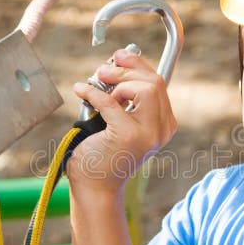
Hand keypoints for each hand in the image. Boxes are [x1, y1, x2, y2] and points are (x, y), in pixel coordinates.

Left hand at [67, 48, 176, 191]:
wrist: (96, 188)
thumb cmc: (104, 154)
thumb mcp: (122, 122)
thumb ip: (127, 98)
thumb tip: (117, 62)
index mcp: (164, 124)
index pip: (159, 83)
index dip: (138, 64)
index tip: (119, 56)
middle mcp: (161, 130)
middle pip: (154, 82)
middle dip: (126, 70)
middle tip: (102, 71)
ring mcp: (148, 134)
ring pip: (144, 88)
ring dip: (117, 82)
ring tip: (99, 90)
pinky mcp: (128, 136)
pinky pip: (110, 102)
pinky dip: (91, 92)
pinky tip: (79, 90)